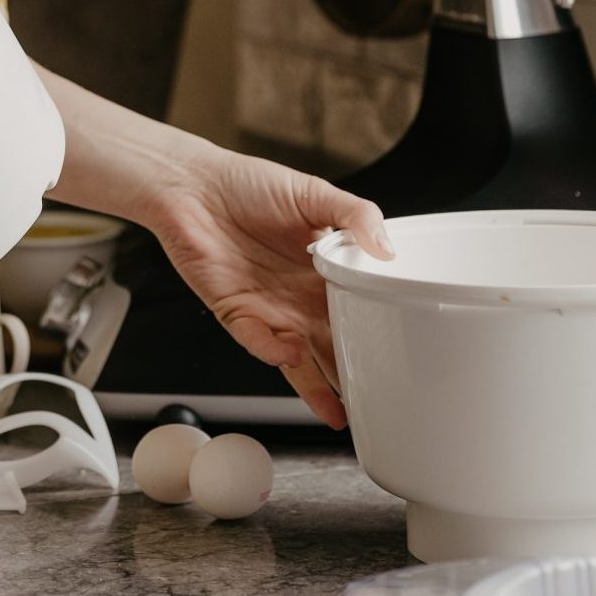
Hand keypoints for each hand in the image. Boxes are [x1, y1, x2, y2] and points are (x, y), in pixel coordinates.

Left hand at [145, 149, 391, 428]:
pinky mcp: (235, 312)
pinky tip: (289, 354)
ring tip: (342, 410)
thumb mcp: (315, 192)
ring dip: (318, 385)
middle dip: (355, 375)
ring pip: (298, 359)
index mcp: (325, 272)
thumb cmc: (248, 185)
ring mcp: (268, 310)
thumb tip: (387, 249)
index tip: (403, 356)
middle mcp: (299, 298)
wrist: (192, 185)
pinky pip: (256, 341)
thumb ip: (356, 216)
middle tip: (381, 399)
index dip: (379, 335)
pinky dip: (272, 350)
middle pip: (333, 346)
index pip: (359, 312)